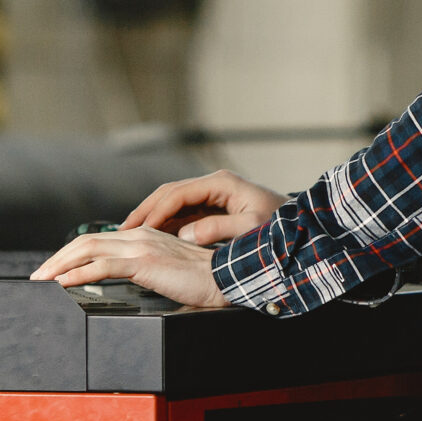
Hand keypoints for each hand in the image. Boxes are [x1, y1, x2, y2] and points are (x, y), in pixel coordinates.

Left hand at [30, 227, 231, 307]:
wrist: (226, 278)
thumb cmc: (204, 280)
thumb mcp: (168, 271)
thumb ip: (148, 269)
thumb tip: (129, 278)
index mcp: (144, 235)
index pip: (98, 240)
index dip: (72, 253)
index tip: (55, 268)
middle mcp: (139, 235)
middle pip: (87, 242)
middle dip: (58, 257)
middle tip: (38, 274)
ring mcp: (141, 246)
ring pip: (89, 250)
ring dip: (60, 265)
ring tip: (42, 279)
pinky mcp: (144, 262)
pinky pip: (102, 267)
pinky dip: (78, 274)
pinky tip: (63, 283)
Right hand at [123, 169, 287, 245]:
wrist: (299, 226)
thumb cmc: (279, 226)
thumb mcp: (250, 228)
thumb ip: (217, 229)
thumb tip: (185, 234)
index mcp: (220, 183)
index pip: (177, 194)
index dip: (154, 212)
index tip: (137, 230)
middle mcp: (214, 184)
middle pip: (169, 194)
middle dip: (145, 211)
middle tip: (122, 230)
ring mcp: (213, 195)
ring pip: (173, 203)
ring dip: (152, 217)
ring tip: (130, 234)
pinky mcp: (215, 207)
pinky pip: (183, 213)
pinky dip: (166, 224)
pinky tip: (153, 237)